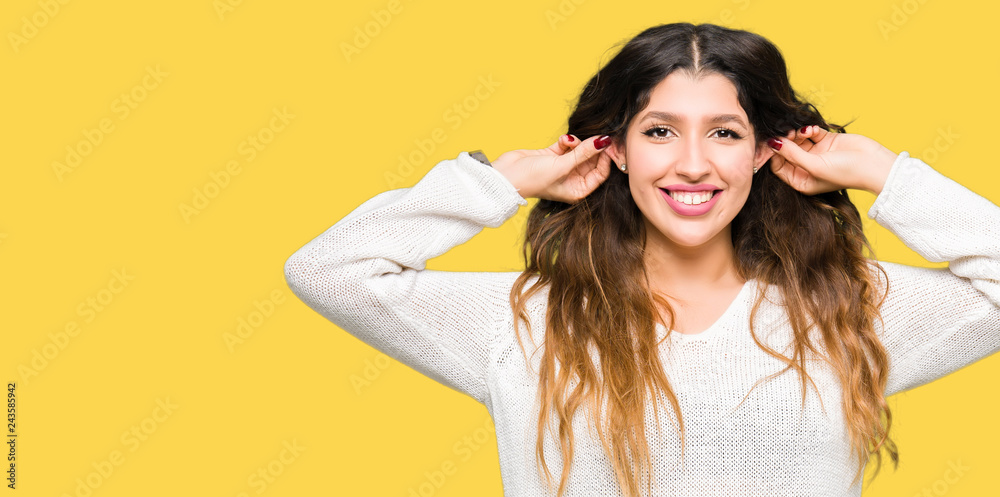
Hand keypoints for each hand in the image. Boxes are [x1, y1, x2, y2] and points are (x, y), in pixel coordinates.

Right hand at [491, 134, 612, 202]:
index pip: (600, 174)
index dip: (605, 159)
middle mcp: (572, 180)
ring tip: (569, 141)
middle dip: (592, 148)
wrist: (506, 175)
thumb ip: (585, 152)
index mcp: (578, 190)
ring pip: (579, 150)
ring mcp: (563, 167)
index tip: (608, 144)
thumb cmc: (533, 179)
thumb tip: (604, 141)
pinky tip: (562, 140)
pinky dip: (567, 141)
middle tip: (596, 135)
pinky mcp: (553, 156)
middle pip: (591, 160)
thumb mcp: (563, 166)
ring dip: (577, 143)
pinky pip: (568, 145)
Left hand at [768, 126, 898, 194]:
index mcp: (801, 181)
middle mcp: (807, 168)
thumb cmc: (845, 172)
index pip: (778, 167)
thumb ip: (792, 154)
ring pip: (797, 140)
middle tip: (787, 132)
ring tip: (802, 131)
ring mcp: (817, 154)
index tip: (773, 142)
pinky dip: (809, 130)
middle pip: (786, 152)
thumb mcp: (814, 166)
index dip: (774, 155)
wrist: (875, 164)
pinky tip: (812, 129)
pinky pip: (811, 133)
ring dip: (797, 134)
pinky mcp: (827, 142)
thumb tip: (772, 143)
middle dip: (785, 141)